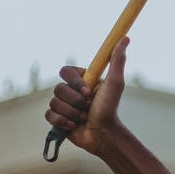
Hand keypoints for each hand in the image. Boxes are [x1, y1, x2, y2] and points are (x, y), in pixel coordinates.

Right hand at [44, 37, 129, 155]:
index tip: (88, 92)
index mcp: (82, 80)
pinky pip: (49, 115)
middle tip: (88, 107)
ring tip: (84, 118)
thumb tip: (125, 38)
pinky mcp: (57, 118)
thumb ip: (117, 60)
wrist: (103, 135)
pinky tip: (74, 126)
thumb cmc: (110, 108)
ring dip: (72, 113)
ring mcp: (63, 104)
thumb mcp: (115, 83)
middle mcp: (71, 90)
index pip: (65, 71)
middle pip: (58, 89)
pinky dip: (62, 122)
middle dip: (75, 101)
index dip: (74, 83)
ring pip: (54, 103)